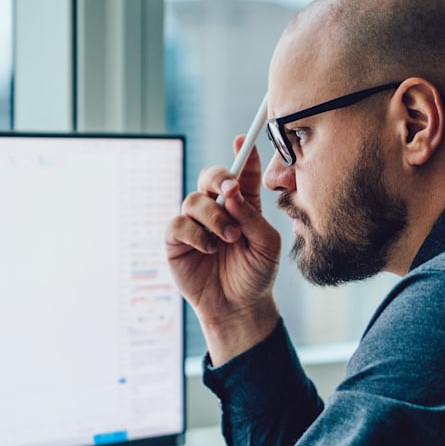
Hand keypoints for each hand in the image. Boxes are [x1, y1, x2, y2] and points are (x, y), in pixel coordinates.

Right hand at [165, 135, 282, 363]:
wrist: (238, 307)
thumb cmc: (256, 275)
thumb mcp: (267, 245)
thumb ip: (253, 216)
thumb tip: (231, 193)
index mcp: (243, 205)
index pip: (242, 172)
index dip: (244, 153)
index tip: (244, 139)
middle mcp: (217, 209)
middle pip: (211, 176)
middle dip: (220, 177)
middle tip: (231, 191)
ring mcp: (195, 224)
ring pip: (194, 199)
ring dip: (213, 216)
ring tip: (228, 238)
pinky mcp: (177, 241)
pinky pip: (178, 223)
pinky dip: (196, 233)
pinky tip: (208, 249)